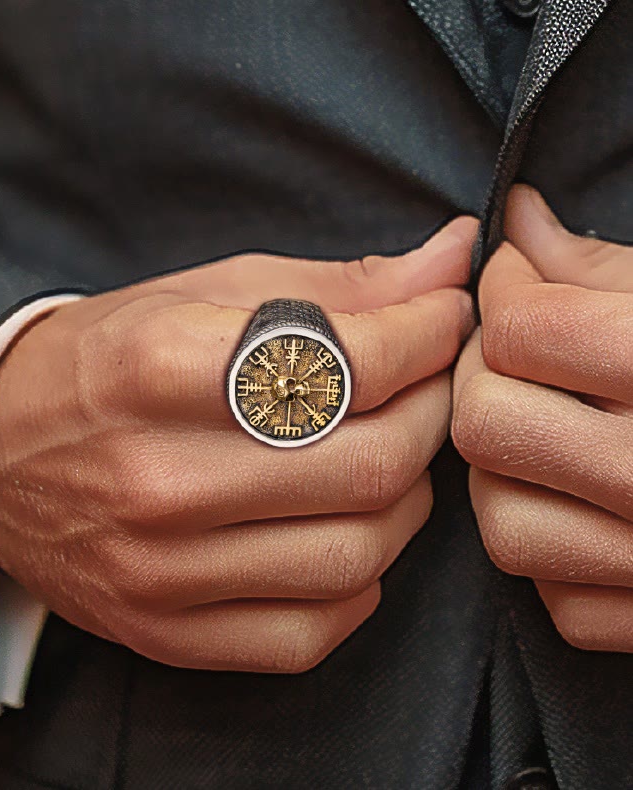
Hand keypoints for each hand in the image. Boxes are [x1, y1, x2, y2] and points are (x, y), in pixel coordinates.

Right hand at [0, 218, 475, 672]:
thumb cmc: (107, 358)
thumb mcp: (202, 293)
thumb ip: (335, 283)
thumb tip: (452, 258)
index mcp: (160, 368)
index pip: (348, 364)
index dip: (426, 336)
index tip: (442, 320)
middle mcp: (157, 477)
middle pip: (367, 466)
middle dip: (430, 418)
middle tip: (426, 388)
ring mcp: (159, 569)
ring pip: (354, 556)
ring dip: (404, 502)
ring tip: (387, 458)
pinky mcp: (163, 629)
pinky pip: (309, 633)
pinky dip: (356, 583)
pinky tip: (340, 532)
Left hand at [453, 185, 632, 652]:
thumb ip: (604, 268)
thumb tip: (519, 221)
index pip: (525, 330)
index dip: (504, 290)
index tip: (514, 277)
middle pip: (488, 423)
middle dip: (480, 377)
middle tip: (507, 351)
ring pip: (503, 522)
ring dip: (503, 474)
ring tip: (541, 431)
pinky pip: (558, 599)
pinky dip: (556, 553)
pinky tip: (585, 509)